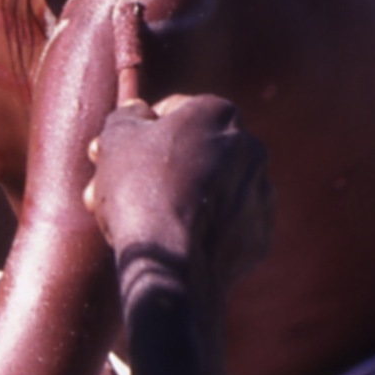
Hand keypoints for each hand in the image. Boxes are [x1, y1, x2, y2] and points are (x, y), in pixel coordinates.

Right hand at [86, 94, 273, 308]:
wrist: (171, 262)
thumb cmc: (141, 189)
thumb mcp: (117, 137)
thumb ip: (127, 115)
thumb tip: (137, 112)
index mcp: (219, 113)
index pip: (172, 112)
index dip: (136, 132)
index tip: (114, 155)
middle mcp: (251, 147)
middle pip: (192, 153)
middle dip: (155, 169)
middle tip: (118, 190)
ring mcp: (260, 193)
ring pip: (210, 190)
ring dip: (178, 199)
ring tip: (141, 222)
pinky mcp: (260, 235)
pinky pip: (225, 227)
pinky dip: (202, 231)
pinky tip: (173, 243)